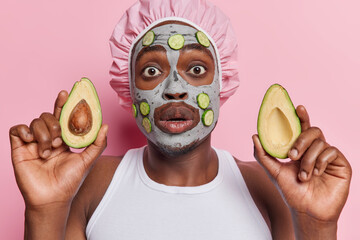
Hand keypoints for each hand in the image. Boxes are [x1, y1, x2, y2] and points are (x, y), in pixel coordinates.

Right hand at [10, 90, 107, 210]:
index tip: (67, 92)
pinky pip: (17, 130)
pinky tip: (32, 141)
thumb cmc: (70, 182)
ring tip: (48, 151)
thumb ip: (98, 144)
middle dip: (54, 124)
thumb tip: (106, 125)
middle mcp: (48, 138)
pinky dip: (24, 131)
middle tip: (59, 141)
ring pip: (35, 122)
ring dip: (43, 134)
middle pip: (48, 116)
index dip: (63, 103)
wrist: (52, 198)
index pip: (62, 116)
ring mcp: (33, 143)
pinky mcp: (19, 148)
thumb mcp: (88, 160)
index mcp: (63, 139)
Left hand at [252, 105, 351, 222]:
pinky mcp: (340, 163)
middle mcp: (315, 149)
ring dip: (308, 160)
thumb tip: (255, 136)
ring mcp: (328, 155)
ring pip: (320, 142)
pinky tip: (317, 174)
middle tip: (292, 156)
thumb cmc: (292, 191)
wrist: (307, 211)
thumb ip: (263, 154)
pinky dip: (320, 162)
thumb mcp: (274, 172)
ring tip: (304, 176)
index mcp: (301, 148)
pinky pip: (331, 151)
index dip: (301, 116)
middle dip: (300, 140)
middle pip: (312, 130)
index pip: (302, 128)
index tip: (297, 107)